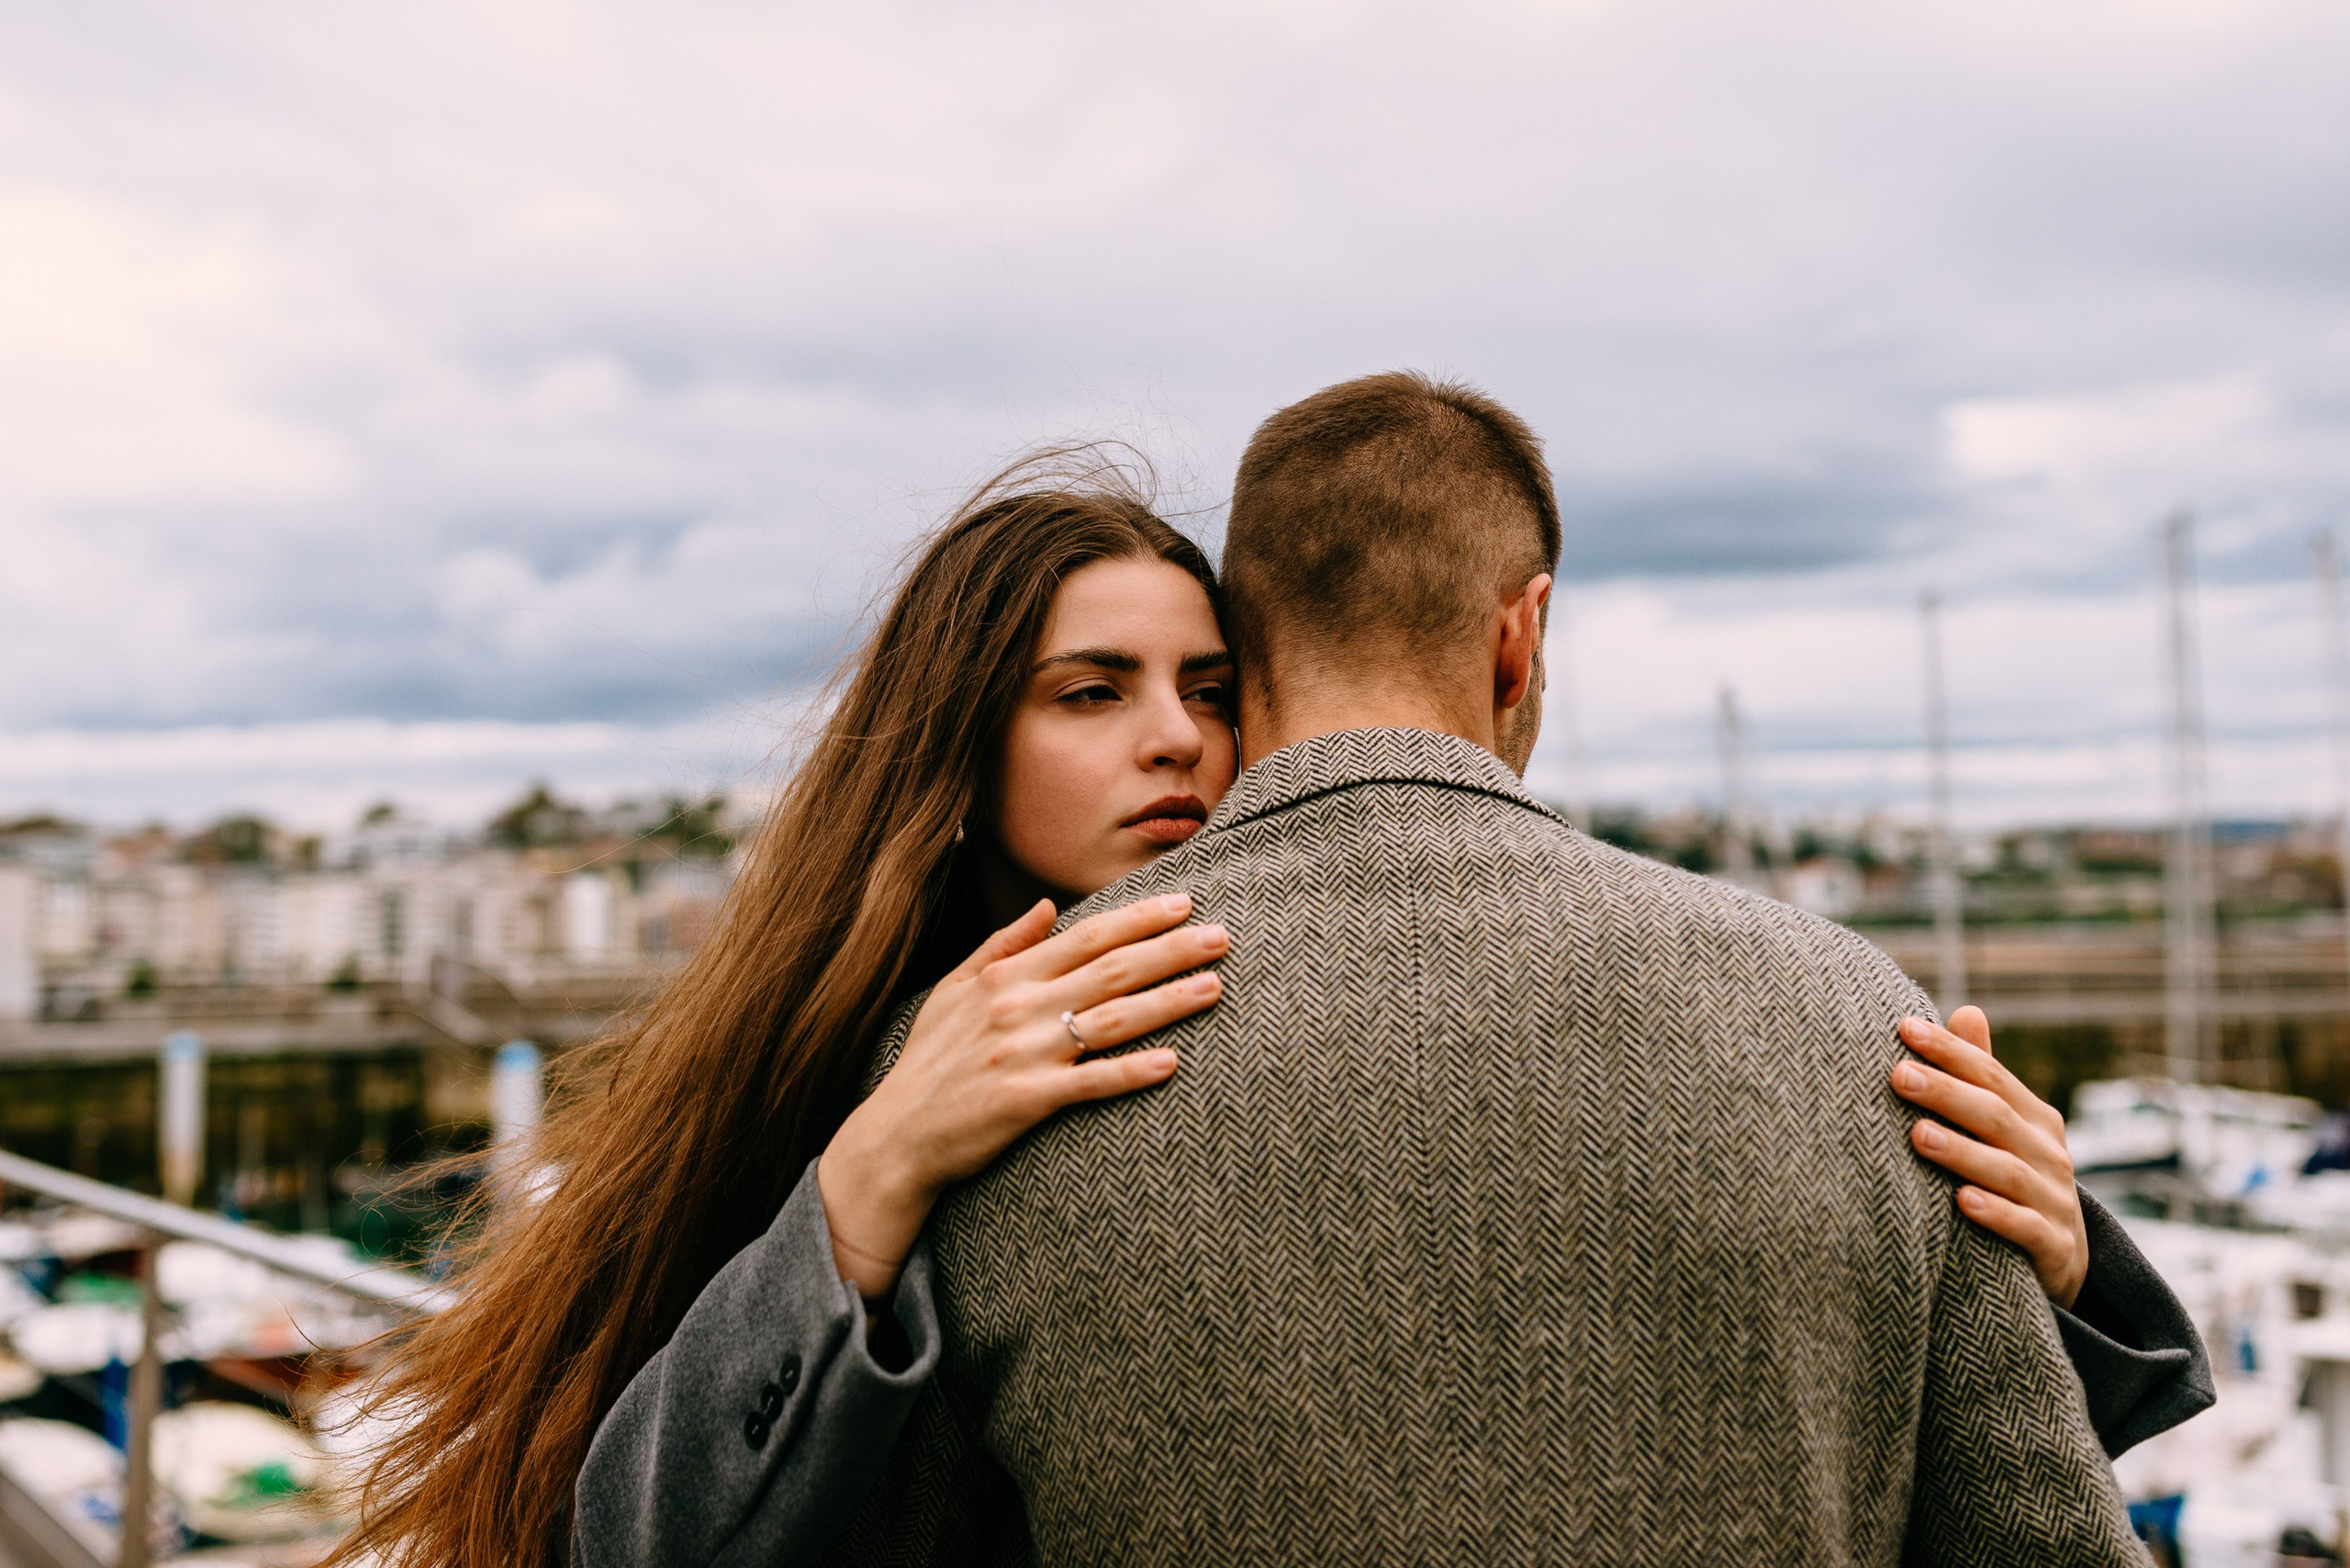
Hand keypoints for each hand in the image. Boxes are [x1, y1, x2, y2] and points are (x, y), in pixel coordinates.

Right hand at [818, 891, 1226, 1297]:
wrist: (898, 1135)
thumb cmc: (930, 1061)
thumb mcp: (954, 989)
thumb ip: (1002, 944)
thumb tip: (1047, 907)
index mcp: (1005, 976)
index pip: (1085, 936)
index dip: (1138, 919)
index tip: (1184, 904)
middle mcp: (1018, 1007)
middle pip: (1110, 970)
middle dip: (1171, 950)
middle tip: (1223, 937)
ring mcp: (1025, 1054)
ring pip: (1111, 1020)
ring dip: (1168, 1002)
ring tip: (1215, 987)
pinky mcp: (1028, 1100)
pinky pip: (1091, 1083)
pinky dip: (1132, 1072)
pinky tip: (1172, 1062)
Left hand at [1892, 1008, 2087, 1309]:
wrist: (2061, 1261)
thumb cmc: (2014, 1181)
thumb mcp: (2003, 1129)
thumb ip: (1982, 1077)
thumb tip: (1966, 1010)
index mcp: (2035, 1120)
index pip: (1990, 1077)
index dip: (1950, 1051)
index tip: (1904, 1029)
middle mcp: (2049, 1155)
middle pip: (1996, 1117)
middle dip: (1947, 1094)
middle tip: (1899, 1075)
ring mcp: (2055, 1202)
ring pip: (2007, 1172)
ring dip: (1962, 1152)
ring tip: (1918, 1135)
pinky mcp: (2056, 1249)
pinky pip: (2028, 1229)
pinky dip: (1997, 1214)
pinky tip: (1962, 1201)